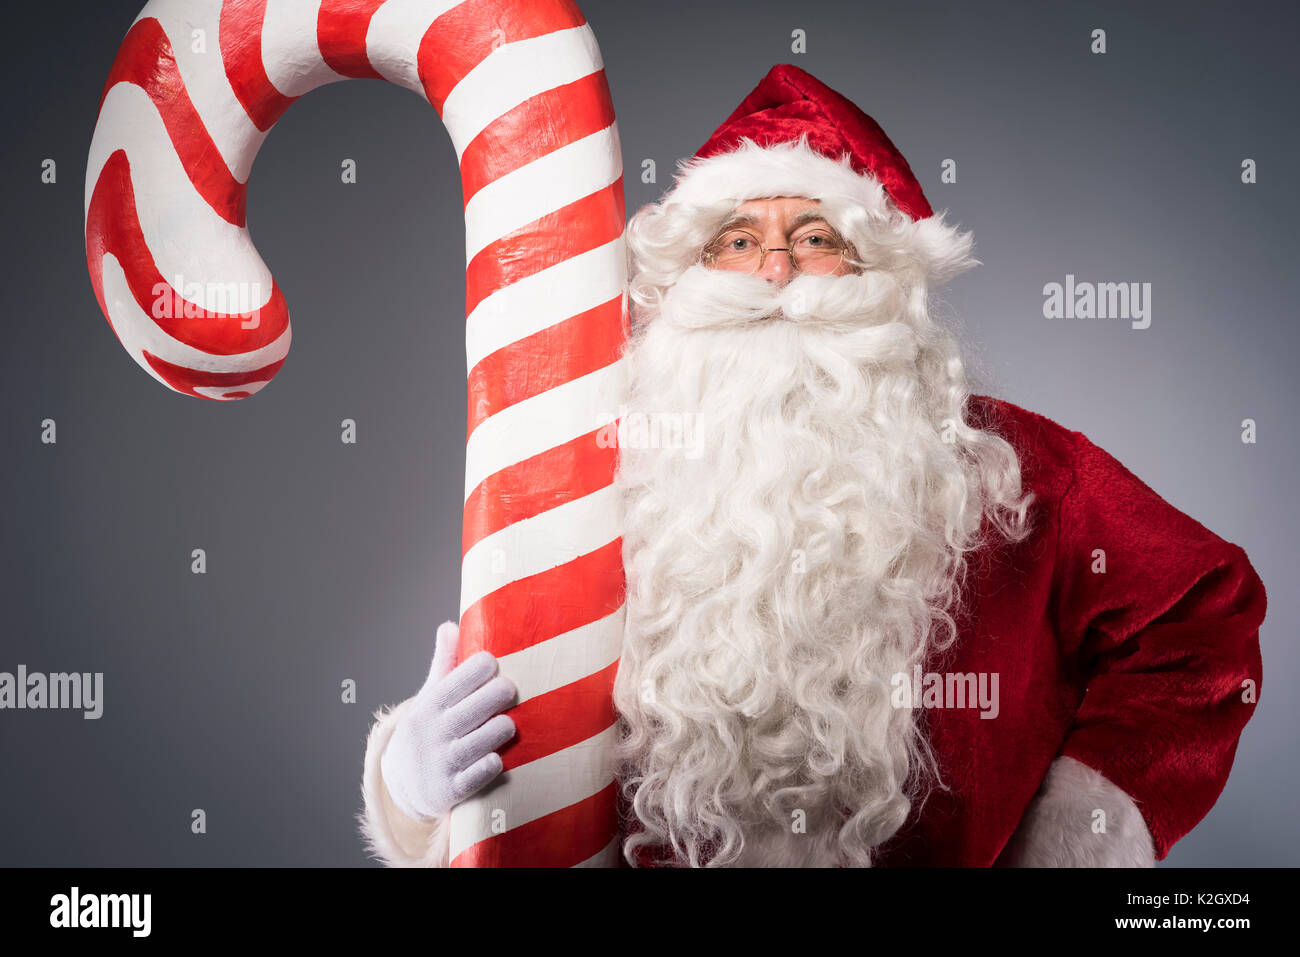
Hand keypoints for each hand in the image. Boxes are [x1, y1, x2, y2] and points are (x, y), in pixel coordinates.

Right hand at [380, 621, 517, 820]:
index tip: (493, 662)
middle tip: (510, 688)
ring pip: (482, 740)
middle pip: (473, 708)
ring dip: (501, 728)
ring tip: (508, 723)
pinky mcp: (452, 790)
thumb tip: (449, 625)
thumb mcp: (429, 697)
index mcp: (428, 707)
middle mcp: (432, 734)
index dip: (479, 668)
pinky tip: (497, 756)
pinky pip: (479, 775)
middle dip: (497, 694)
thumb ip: (443, 663)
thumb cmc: (427, 729)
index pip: (455, 681)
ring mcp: (442, 763)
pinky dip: (491, 764)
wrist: (402, 785)